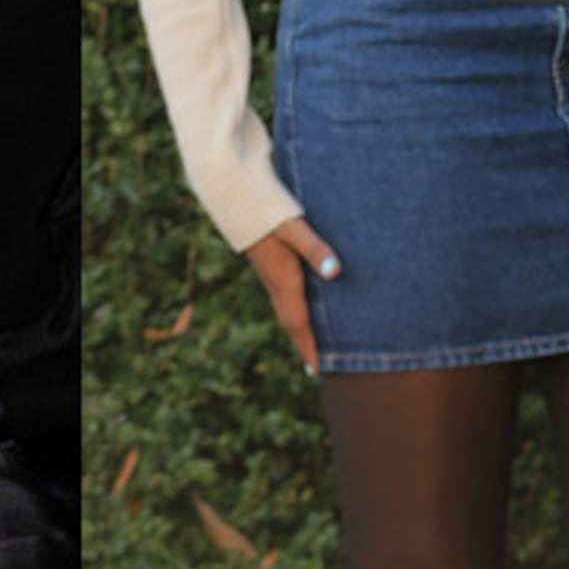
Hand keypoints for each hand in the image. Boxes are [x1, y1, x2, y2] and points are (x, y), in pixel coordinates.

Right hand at [241, 217, 342, 373]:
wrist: (233, 197)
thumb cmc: (267, 211)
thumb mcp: (295, 228)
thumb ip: (315, 249)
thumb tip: (334, 272)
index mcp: (284, 281)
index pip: (299, 324)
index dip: (310, 348)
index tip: (319, 372)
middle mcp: (276, 284)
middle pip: (292, 324)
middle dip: (305, 346)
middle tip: (318, 369)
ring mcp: (271, 276)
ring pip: (287, 312)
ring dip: (299, 331)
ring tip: (312, 348)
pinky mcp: (270, 265)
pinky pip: (285, 299)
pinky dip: (295, 312)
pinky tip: (302, 309)